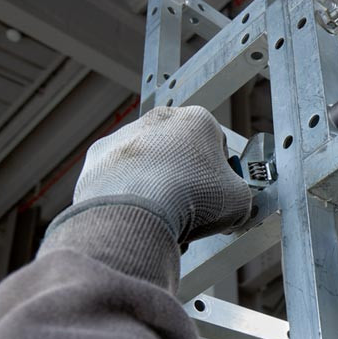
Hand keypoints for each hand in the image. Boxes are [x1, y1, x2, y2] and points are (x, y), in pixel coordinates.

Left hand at [71, 106, 251, 242]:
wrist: (137, 210)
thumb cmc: (190, 198)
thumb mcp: (239, 201)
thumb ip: (240, 197)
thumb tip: (235, 205)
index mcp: (198, 120)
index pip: (217, 145)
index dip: (222, 175)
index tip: (221, 194)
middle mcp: (159, 120)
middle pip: (180, 153)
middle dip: (187, 179)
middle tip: (194, 209)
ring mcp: (125, 136)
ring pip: (148, 165)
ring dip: (157, 188)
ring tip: (166, 219)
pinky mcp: (98, 159)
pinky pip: (120, 179)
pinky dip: (128, 196)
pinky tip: (139, 216)